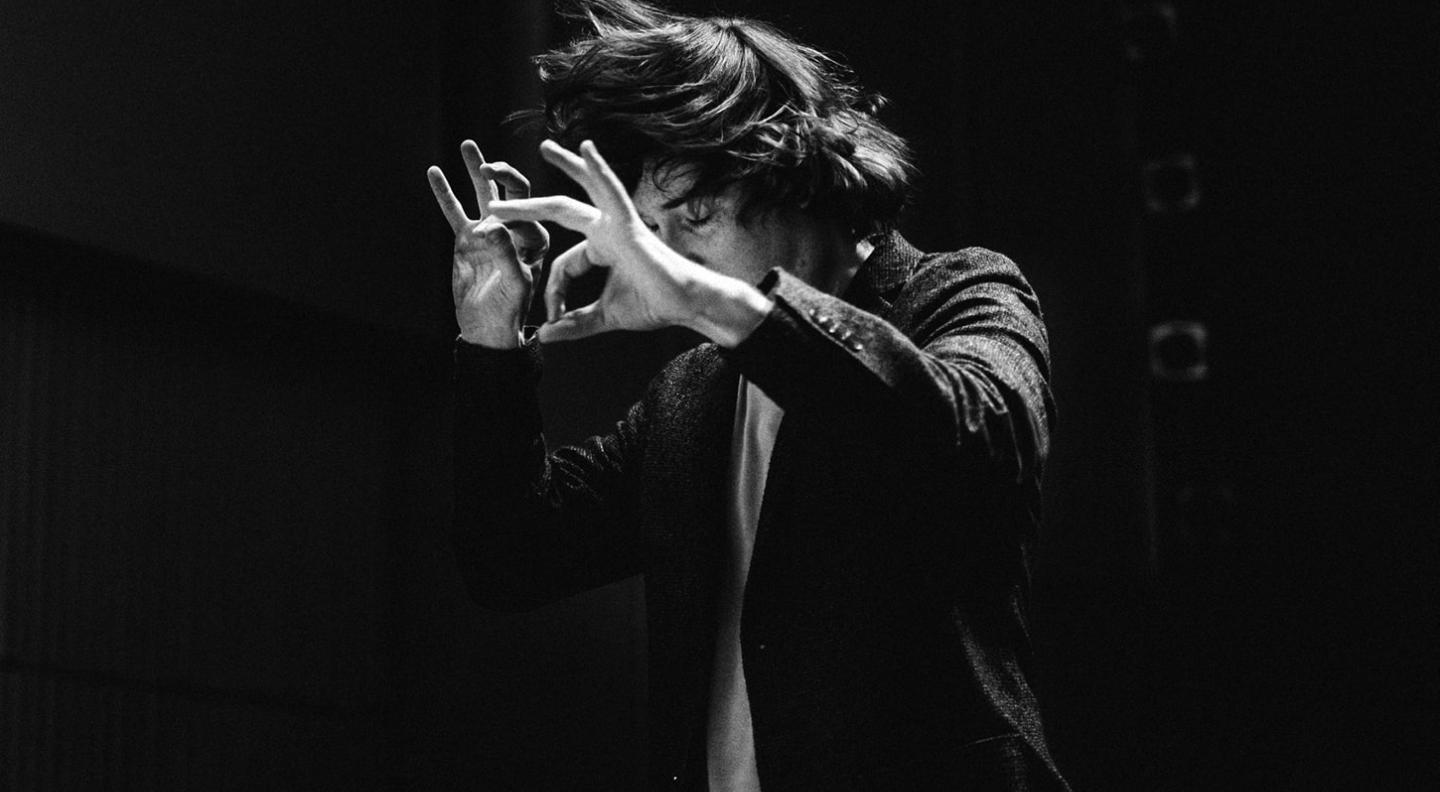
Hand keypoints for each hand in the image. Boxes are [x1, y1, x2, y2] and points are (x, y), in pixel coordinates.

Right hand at [426, 140, 548, 347]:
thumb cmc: (510, 309)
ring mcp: (490, 230)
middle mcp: (515, 228)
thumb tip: (490, 227)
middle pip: (512, 191)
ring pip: (483, 193)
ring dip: (475, 168)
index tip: (491, 234)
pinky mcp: (468, 238)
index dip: (511, 216)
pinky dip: (445, 192)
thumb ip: (507, 255)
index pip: (528, 213)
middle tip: (487, 165)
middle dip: (502, 173)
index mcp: (536, 238)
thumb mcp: (516, 285)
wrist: (487, 326)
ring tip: (468, 145)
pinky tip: (434, 172)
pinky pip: (455, 211)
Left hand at [486, 140, 735, 342]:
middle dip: (527, 206)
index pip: (562, 265)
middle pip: (560, 211)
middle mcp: (607, 231)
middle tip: (496, 198)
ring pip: (578, 196)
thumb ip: (574, 324)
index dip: (554, 293)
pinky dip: (599, 171)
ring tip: (544, 147)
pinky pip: (611, 192)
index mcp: (602, 249)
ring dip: (561, 170)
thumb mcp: (603, 317)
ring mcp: (617, 224)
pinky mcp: (629, 224)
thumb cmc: (654, 306)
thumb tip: (544, 337)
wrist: (686, 305)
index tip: (553, 318)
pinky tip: (586, 148)